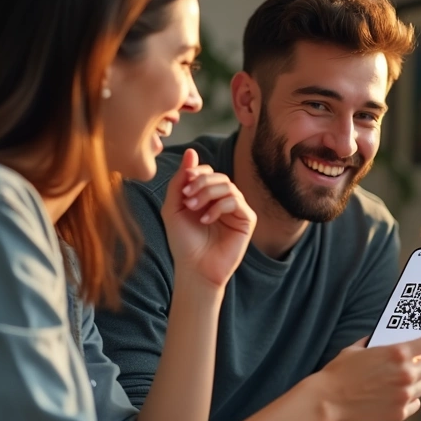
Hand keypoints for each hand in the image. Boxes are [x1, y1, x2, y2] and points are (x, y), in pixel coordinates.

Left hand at [161, 149, 255, 286]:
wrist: (194, 269)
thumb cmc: (184, 242)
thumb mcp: (174, 207)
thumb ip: (180, 180)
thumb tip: (191, 151)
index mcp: (208, 196)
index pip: (208, 172)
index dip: (197, 174)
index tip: (184, 188)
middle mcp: (224, 201)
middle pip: (219, 176)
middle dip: (201, 183)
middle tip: (187, 198)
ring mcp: (237, 210)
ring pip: (228, 186)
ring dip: (208, 193)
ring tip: (194, 208)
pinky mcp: (247, 220)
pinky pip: (237, 201)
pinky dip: (219, 206)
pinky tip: (206, 219)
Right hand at [317, 326, 420, 420]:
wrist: (328, 400)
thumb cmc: (340, 371)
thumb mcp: (359, 347)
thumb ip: (380, 341)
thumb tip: (391, 336)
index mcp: (398, 352)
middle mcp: (406, 374)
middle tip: (419, 358)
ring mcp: (404, 395)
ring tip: (407, 378)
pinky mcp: (400, 413)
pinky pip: (416, 402)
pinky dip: (411, 397)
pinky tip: (397, 394)